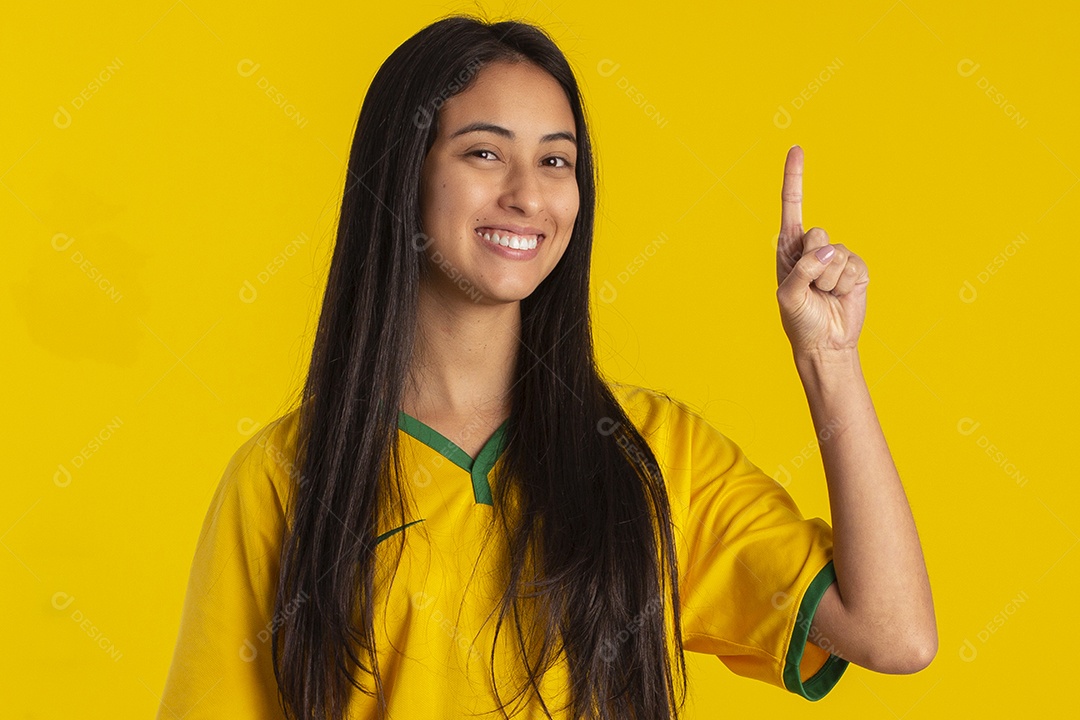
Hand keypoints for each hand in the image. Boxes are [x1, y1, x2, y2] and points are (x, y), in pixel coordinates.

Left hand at [776, 145, 869, 356]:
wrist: (825, 343)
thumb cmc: (800, 320)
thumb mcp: (788, 296)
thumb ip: (803, 270)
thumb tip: (829, 250)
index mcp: (789, 249)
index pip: (791, 207)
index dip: (794, 178)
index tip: (797, 148)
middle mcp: (812, 248)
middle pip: (817, 233)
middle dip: (814, 262)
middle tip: (811, 287)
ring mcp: (837, 257)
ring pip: (837, 254)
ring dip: (830, 280)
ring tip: (824, 296)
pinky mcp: (857, 269)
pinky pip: (854, 266)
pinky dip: (846, 285)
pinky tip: (841, 296)